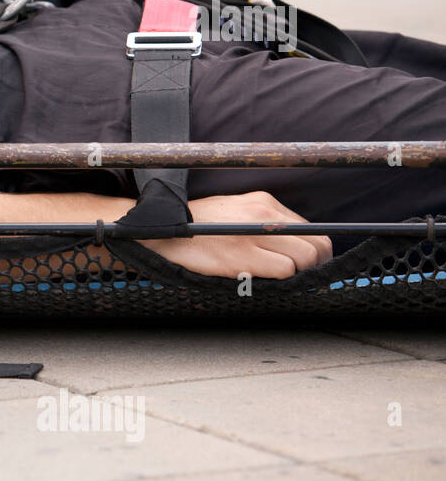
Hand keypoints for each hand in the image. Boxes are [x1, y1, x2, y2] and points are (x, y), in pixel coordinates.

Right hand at [140, 191, 331, 278]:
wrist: (163, 232)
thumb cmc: (196, 227)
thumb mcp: (233, 211)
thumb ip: (262, 222)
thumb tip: (290, 242)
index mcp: (263, 201)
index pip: (310, 228)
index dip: (313, 249)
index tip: (304, 263)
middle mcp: (264, 213)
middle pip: (317, 242)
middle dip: (316, 264)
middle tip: (302, 276)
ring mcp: (255, 234)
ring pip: (307, 257)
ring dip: (301, 273)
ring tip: (282, 278)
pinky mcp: (245, 255)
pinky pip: (286, 270)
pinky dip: (282, 279)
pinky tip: (264, 278)